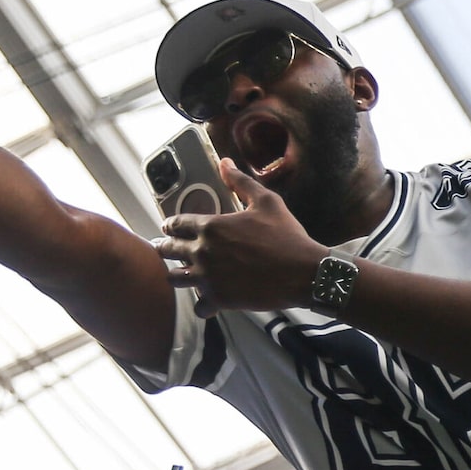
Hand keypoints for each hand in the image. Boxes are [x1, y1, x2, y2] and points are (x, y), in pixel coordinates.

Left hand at [159, 162, 325, 314]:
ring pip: (175, 278)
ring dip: (178, 275)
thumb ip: (240, 181)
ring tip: (184, 274)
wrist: (304, 272)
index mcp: (210, 226)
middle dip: (166, 248)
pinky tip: (209, 300)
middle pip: (168, 250)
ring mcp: (208, 278)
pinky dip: (202, 303)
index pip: (175, 224)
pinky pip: (198, 306)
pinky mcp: (220, 300)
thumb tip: (224, 163)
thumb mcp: (266, 201)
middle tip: (168, 249)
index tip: (170, 228)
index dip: (170, 225)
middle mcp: (203, 252)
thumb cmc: (286, 236)